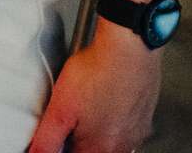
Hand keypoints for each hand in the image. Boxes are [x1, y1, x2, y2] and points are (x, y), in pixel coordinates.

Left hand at [28, 28, 159, 152]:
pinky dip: (113, 118)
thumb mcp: (60, 109)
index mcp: (101, 149)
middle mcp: (122, 145)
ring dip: (95, 130)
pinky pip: (125, 126)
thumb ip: (47, 139)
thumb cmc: (98, 73)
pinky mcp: (144, 114)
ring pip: (110, 141)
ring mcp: (136, 130)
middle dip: (78, 138)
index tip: (59, 132)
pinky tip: (104, 100)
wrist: (129, 48)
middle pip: (93, 151)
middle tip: (72, 116)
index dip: (61, 146)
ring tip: (86, 106)